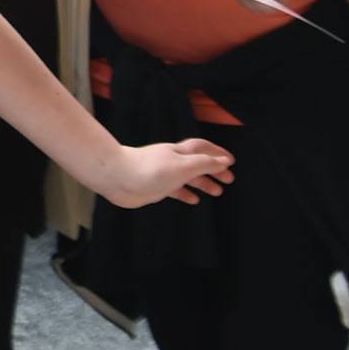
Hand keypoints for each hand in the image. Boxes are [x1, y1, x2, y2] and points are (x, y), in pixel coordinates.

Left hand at [97, 137, 234, 208]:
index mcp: (179, 152)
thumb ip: (204, 163)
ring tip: (218, 192)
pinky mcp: (154, 187)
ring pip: (188, 177)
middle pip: (197, 163)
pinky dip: (186, 193)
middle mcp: (172, 161)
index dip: (217, 153)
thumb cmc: (150, 170)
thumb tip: (224, 160)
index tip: (231, 161)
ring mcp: (162, 174)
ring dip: (203, 183)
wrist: (117, 177)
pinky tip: (194, 200)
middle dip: (214, 170)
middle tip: (229, 180)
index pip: (203, 148)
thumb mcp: (183, 166)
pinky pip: (175, 190)